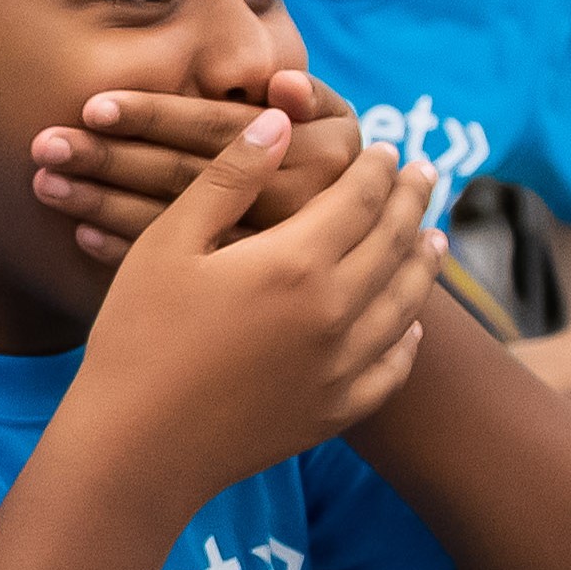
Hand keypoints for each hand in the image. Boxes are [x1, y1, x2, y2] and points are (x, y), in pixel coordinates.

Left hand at [31, 74, 368, 266]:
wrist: (369, 276)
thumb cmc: (338, 176)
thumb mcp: (338, 132)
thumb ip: (313, 100)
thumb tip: (283, 85)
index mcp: (318, 159)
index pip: (221, 130)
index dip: (157, 115)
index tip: (92, 105)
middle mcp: (295, 212)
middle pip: (186, 178)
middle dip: (109, 158)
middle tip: (42, 145)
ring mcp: (266, 261)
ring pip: (172, 227)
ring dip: (102, 202)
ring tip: (45, 184)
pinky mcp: (241, 298)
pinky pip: (174, 270)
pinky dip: (124, 249)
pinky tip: (81, 233)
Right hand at [61, 107, 442, 515]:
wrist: (136, 446)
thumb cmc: (137, 336)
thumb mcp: (167, 243)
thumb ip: (228, 179)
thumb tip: (279, 123)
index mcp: (295, 262)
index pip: (360, 199)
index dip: (379, 170)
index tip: (389, 149)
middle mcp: (334, 312)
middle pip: (394, 244)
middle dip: (413, 203)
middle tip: (427, 176)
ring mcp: (340, 368)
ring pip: (405, 304)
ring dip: (423, 264)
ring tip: (434, 239)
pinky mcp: (333, 412)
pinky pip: (392, 368)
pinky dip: (409, 339)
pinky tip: (410, 326)